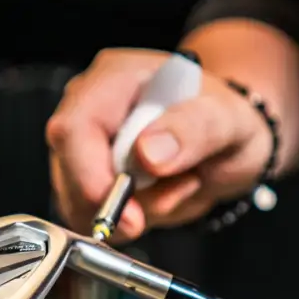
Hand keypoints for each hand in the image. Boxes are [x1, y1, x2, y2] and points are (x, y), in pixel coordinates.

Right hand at [45, 48, 270, 240]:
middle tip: (177, 191)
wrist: (228, 141)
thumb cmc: (224, 119)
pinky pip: (96, 217)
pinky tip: (164, 193)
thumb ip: (192, 129)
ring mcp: (85, 147)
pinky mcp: (89, 179)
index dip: (91, 178)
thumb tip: (146, 153)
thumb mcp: (227, 119)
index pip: (73, 130)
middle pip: (69, 173)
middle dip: (122, 201)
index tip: (130, 215)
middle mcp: (89, 110)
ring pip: (81, 203)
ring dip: (138, 210)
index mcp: (113, 80)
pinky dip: (136, 218)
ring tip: (179, 182)